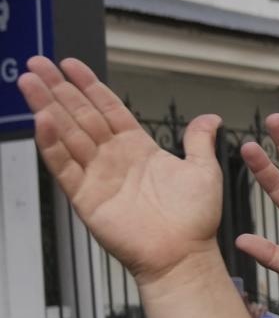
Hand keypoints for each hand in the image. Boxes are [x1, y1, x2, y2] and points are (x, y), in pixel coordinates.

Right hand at [20, 57, 223, 284]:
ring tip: (29, 82)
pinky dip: (51, 143)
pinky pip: (64, 165)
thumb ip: (199, 141)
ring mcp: (97, 175)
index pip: (108, 108)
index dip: (89, 86)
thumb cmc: (195, 219)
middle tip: (37, 63)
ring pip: (66, 133)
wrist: (185, 254)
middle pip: (80, 115)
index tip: (70, 64)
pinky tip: (41, 120)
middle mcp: (113, 158)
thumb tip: (210, 119)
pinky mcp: (85, 196)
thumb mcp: (203, 170)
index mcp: (138, 148)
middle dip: (59, 88)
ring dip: (46, 107)